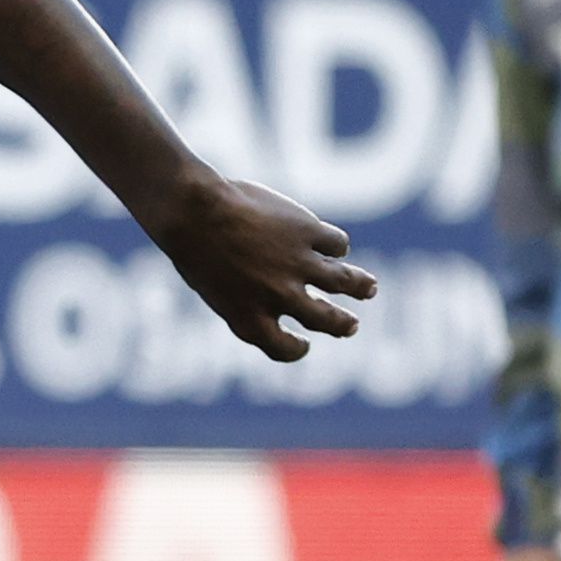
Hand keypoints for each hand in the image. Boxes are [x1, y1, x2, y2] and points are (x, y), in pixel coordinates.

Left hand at [141, 170, 374, 360]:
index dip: (296, 349)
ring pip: (344, 282)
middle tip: (351, 326)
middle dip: (341, 325)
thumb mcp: (212, 285)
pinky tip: (335, 245)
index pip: (284, 349)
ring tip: (369, 288)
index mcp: (250, 320)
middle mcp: (280, 298)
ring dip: (360, 286)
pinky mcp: (309, 233)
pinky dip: (337, 246)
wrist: (193, 212)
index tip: (303, 345)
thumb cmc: (191, 246)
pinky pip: (337, 245)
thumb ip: (246, 295)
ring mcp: (298, 265)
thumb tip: (277, 291)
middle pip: (324, 320)